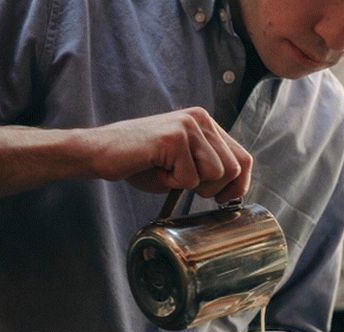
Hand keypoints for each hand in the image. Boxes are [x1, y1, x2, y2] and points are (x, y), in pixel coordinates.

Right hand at [86, 107, 251, 201]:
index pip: (243, 158)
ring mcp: (188, 126)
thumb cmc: (140, 162)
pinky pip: (189, 179)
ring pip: (215, 173)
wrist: (100, 151)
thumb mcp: (184, 162)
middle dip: (212, 188)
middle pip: (232, 168)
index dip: (239, 184)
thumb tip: (235, 189)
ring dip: (191, 185)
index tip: (225, 199)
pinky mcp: (174, 138)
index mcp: (205, 123)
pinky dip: (172, 184)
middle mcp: (200, 119)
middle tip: (184, 184)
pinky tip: (156, 169)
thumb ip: (209, 167)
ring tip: (167, 173)